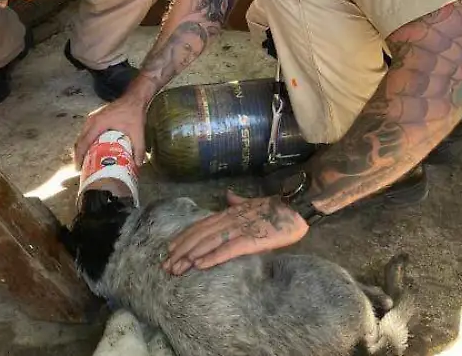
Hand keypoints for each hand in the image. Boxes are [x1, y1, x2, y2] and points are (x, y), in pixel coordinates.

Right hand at [74, 94, 149, 167]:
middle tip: (83, 169)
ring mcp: (92, 118)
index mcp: (98, 124)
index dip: (79, 157)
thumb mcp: (137, 132)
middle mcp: (91, 120)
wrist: (134, 98)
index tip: (79, 169)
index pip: (83, 143)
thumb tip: (138, 165)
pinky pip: (86, 132)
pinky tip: (92, 150)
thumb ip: (138, 149)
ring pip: (82, 136)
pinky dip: (86, 142)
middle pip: (80, 140)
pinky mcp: (95, 117)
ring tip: (86, 162)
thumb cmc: (134, 114)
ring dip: (82, 148)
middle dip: (79, 155)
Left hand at [163, 191, 308, 274]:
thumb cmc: (277, 208)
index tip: (169, 249)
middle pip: (199, 235)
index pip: (201, 225)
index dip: (184, 237)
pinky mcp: (250, 239)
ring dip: (190, 255)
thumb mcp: (253, 203)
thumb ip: (238, 201)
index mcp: (229, 213)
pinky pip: (227, 249)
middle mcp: (229, 220)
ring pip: (208, 242)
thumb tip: (227, 195)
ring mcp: (239, 229)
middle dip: (181, 250)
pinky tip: (199, 265)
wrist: (297, 207)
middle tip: (165, 265)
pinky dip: (212, 256)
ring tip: (176, 267)